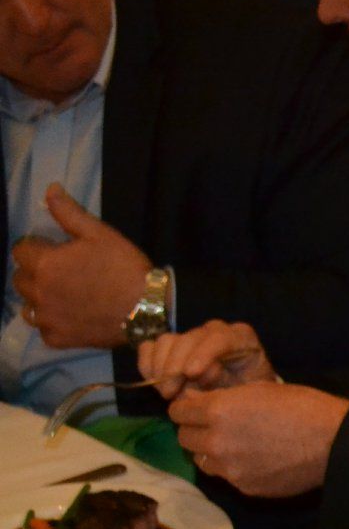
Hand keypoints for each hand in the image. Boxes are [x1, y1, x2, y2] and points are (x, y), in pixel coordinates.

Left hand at [11, 183, 151, 348]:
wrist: (149, 308)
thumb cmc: (124, 268)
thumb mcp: (100, 234)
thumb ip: (69, 213)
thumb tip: (50, 189)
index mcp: (45, 264)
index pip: (20, 251)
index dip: (37, 248)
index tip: (55, 251)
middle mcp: (38, 292)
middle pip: (19, 279)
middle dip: (35, 273)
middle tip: (61, 274)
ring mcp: (47, 319)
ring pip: (28, 306)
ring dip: (39, 299)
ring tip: (63, 297)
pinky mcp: (59, 339)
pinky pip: (44, 330)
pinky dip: (53, 323)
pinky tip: (70, 317)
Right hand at [138, 320, 275, 400]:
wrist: (240, 396)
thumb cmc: (247, 393)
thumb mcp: (245, 391)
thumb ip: (226, 384)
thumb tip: (196, 380)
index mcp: (241, 337)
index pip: (219, 337)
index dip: (202, 353)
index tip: (191, 374)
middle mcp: (215, 331)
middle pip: (188, 339)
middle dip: (176, 367)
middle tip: (171, 393)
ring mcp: (191, 336)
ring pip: (167, 341)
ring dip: (161, 368)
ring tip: (167, 392)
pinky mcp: (171, 344)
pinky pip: (150, 346)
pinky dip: (148, 364)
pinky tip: (154, 381)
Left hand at [168, 381, 348, 496]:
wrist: (335, 442)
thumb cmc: (303, 406)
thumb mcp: (260, 389)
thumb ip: (223, 397)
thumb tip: (194, 399)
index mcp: (218, 411)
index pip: (178, 411)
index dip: (187, 407)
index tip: (197, 407)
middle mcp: (216, 442)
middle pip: (184, 437)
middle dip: (195, 429)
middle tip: (217, 425)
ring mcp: (230, 468)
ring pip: (201, 460)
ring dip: (210, 451)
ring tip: (235, 444)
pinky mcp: (245, 487)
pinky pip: (226, 476)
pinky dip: (233, 467)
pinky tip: (256, 459)